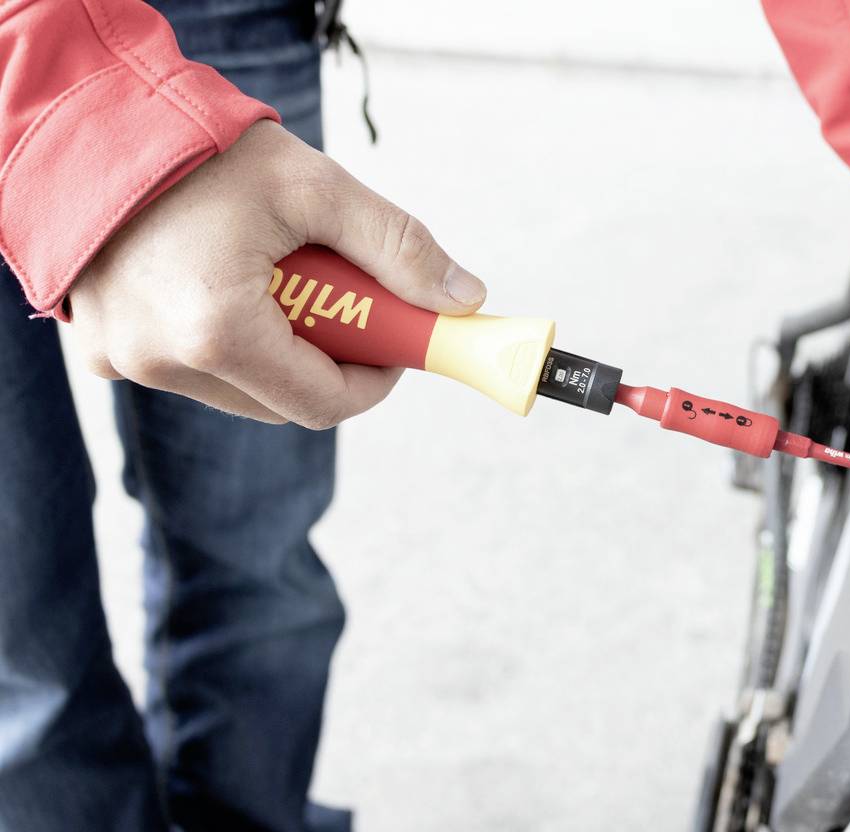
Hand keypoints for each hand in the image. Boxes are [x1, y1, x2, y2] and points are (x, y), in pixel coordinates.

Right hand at [69, 120, 486, 427]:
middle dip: (328, 358)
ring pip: (238, 389)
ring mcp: (126, 361)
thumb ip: (397, 248)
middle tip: (340, 298)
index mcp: (217, 332)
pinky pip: (188, 367)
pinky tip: (223, 280)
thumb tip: (463, 301)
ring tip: (273, 274)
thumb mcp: (316, 188)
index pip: (326, 401)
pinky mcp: (104, 349)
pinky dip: (224, 339)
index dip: (376, 378)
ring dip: (276, 349)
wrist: (95, 122)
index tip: (396, 338)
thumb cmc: (202, 150)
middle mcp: (164, 361)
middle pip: (284, 400)